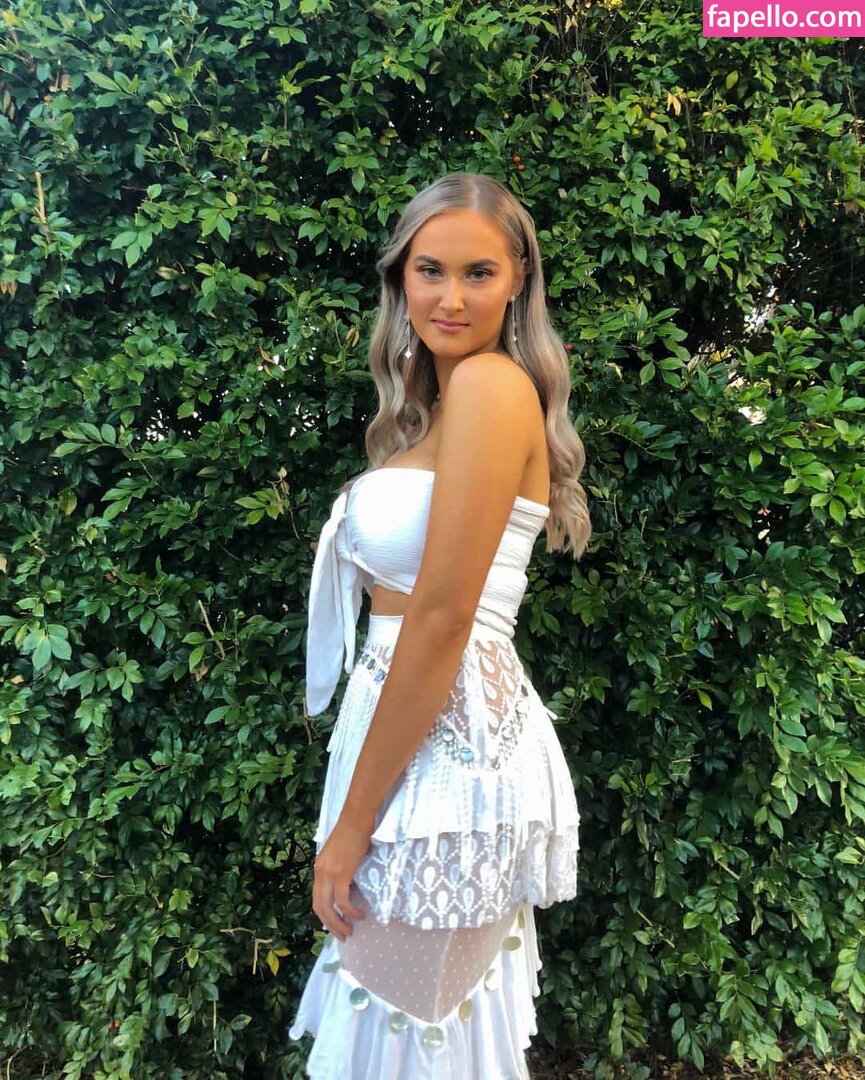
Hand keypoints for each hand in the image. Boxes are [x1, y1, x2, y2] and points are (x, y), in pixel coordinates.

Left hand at [313, 814, 371, 941]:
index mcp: (319, 868)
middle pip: (319, 908)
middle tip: (342, 936)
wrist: (357, 818)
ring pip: (328, 908)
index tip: (335, 925)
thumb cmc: (353, 831)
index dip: (324, 915)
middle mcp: (320, 873)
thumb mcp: (340, 854)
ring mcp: (329, 874)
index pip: (316, 899)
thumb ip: (339, 868)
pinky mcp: (341, 874)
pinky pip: (343, 900)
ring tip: (349, 932)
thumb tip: (348, 885)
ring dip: (338, 923)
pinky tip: (359, 915)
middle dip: (330, 926)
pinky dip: (350, 911)